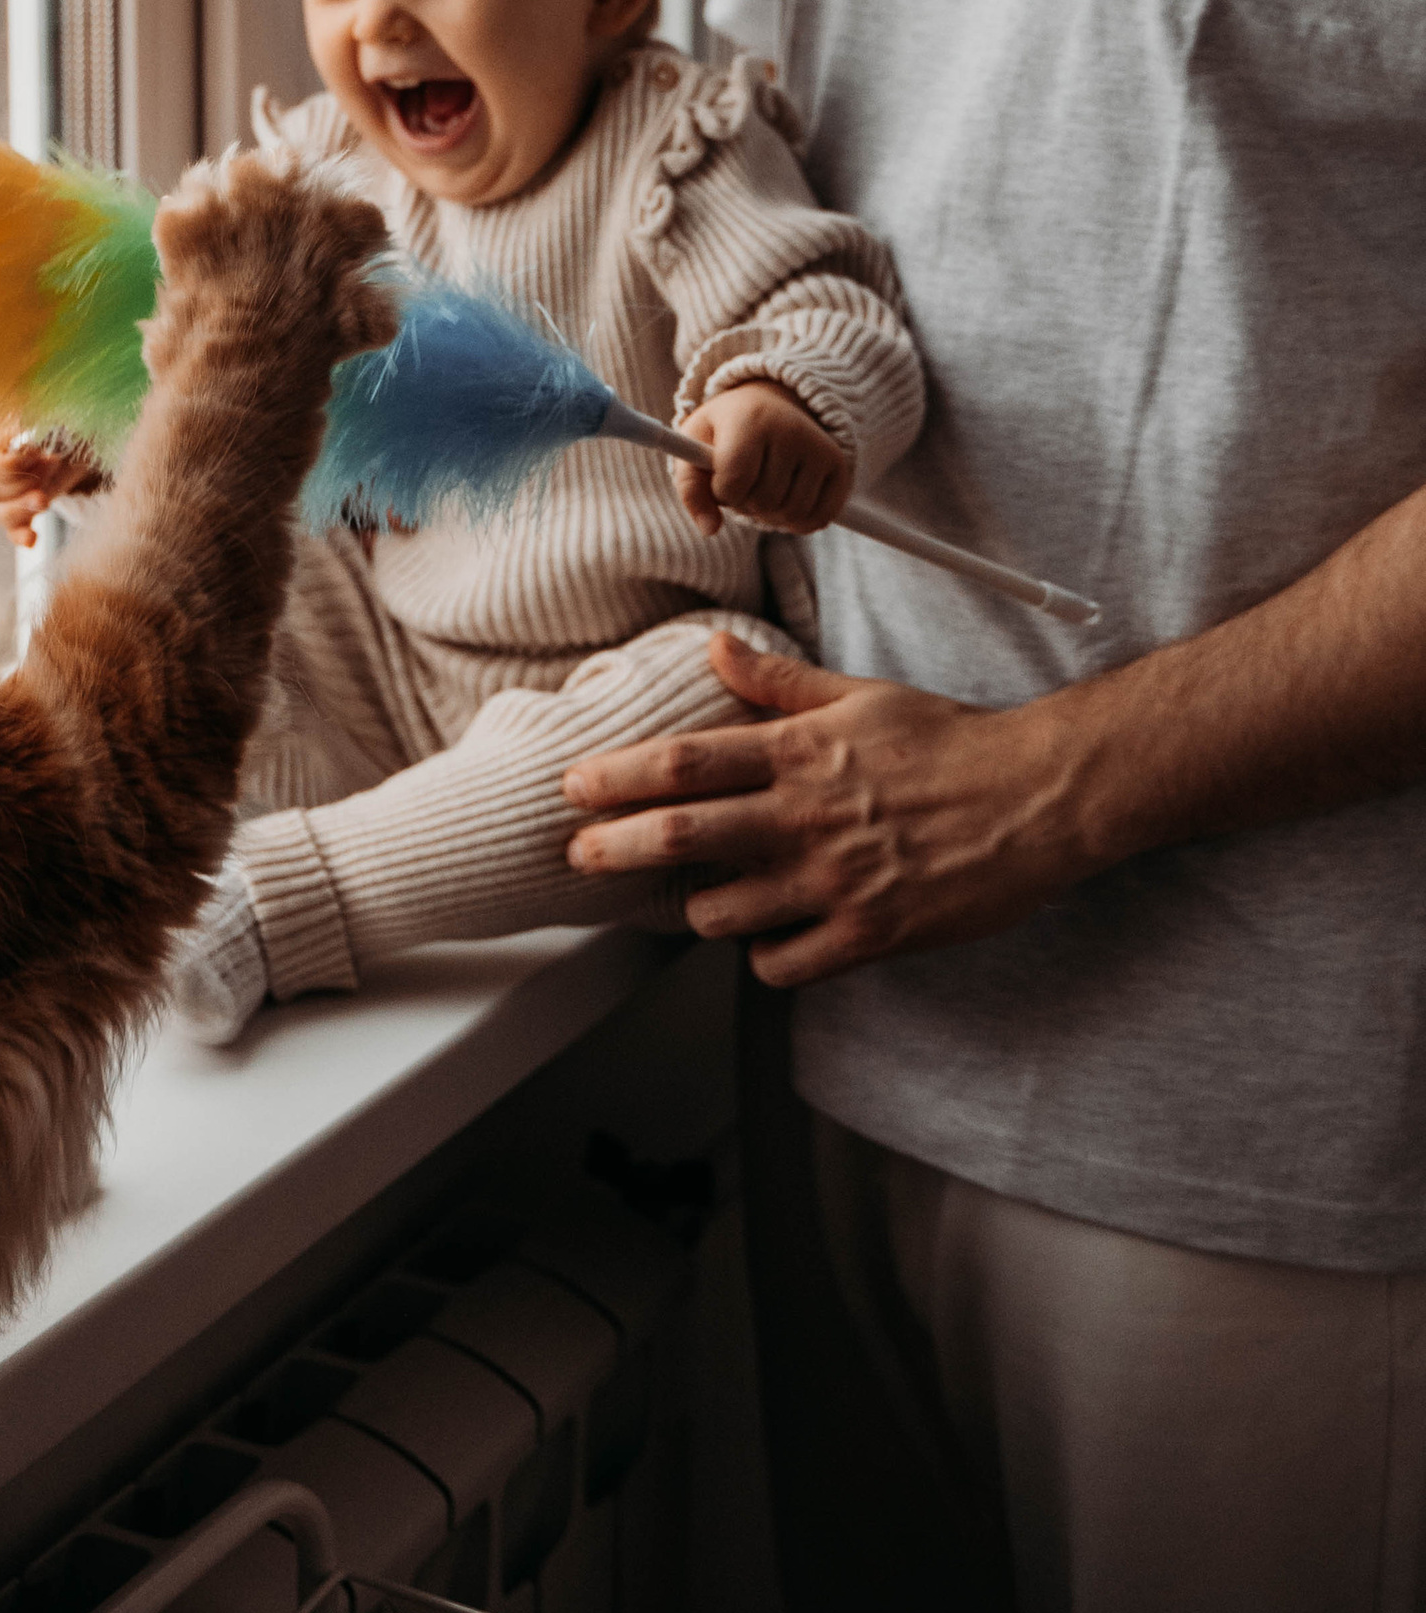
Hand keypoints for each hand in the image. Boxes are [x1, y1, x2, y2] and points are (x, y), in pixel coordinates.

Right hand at [0, 421, 96, 547]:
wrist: (80, 441)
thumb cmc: (59, 421)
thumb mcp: (50, 413)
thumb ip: (34, 421)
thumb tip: (21, 434)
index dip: (10, 462)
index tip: (37, 453)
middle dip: (21, 481)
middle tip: (52, 463)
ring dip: (19, 508)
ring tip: (44, 500)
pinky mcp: (14, 513)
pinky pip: (9, 530)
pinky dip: (20, 535)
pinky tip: (32, 538)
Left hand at [561, 631, 1092, 987]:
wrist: (1037, 796)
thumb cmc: (949, 739)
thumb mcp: (859, 696)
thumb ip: (779, 684)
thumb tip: (716, 649)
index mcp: (799, 753)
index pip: (684, 762)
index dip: (617, 775)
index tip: (575, 787)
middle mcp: (806, 816)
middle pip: (683, 836)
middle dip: (616, 848)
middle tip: (578, 856)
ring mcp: (836, 880)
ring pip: (725, 912)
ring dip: (696, 912)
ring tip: (697, 903)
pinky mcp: (870, 933)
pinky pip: (786, 962)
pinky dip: (763, 957)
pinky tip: (768, 941)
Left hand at [670, 380, 852, 536]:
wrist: (768, 402)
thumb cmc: (723, 432)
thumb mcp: (694, 450)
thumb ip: (691, 490)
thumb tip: (709, 530)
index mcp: (749, 419)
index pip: (734, 483)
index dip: (721, 492)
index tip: (720, 475)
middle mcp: (790, 429)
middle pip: (762, 502)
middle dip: (745, 502)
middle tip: (744, 479)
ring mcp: (819, 447)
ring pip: (790, 514)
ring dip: (769, 514)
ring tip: (762, 487)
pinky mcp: (838, 465)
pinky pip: (818, 519)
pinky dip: (797, 523)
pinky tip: (785, 501)